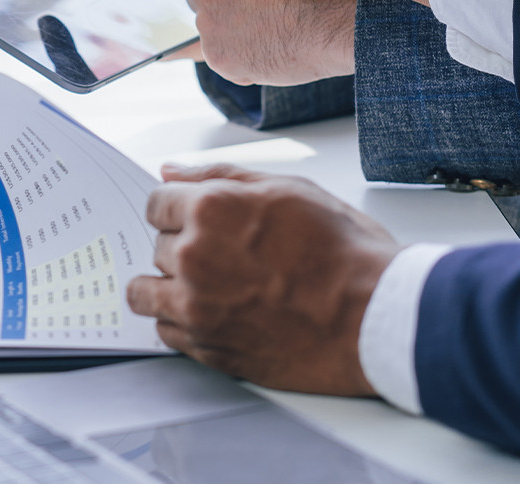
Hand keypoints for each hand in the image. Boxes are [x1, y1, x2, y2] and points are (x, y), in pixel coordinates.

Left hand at [129, 163, 400, 395]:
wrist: (374, 318)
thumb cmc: (346, 253)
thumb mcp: (291, 189)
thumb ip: (221, 176)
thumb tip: (172, 171)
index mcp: (212, 210)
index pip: (156, 204)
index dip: (181, 210)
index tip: (199, 220)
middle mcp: (194, 258)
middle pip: (157, 247)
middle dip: (185, 247)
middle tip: (228, 255)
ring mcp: (197, 307)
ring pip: (145, 293)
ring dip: (170, 286)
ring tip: (208, 287)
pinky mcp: (207, 348)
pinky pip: (165, 332)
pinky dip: (181, 323)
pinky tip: (214, 313)